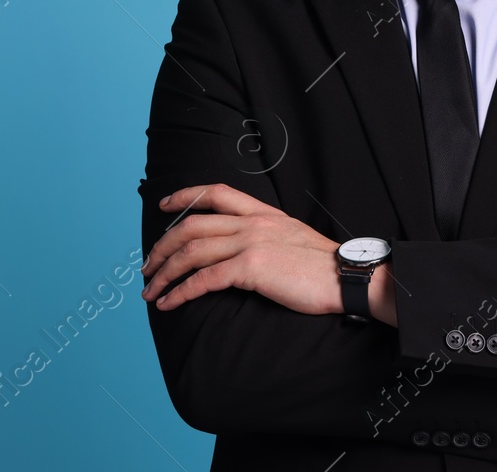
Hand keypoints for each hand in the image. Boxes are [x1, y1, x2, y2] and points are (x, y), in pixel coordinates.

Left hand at [140, 183, 342, 314]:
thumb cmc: (325, 267)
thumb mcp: (294, 237)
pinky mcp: (252, 268)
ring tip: (150, 291)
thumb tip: (244, 250)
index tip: (165, 207)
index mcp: (264, 213)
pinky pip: (204, 279)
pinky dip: (181, 292)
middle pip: (193, 225)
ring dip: (165, 272)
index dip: (187, 197)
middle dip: (163, 247)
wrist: (349, 277)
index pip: (217, 192)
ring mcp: (252, 243)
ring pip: (192, 252)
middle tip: (148, 267)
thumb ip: (267, 236)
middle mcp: (254, 223)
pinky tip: (169, 303)